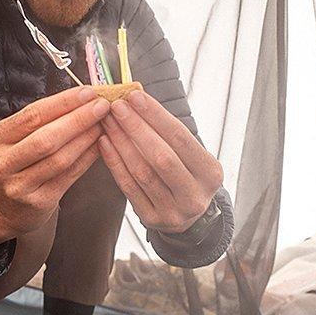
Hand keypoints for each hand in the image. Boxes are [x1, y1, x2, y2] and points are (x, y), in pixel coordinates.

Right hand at [0, 86, 109, 251]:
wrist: (6, 209)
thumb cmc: (18, 166)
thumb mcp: (18, 140)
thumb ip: (44, 121)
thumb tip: (82, 98)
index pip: (32, 115)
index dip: (63, 102)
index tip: (87, 92)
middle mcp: (4, 163)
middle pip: (46, 138)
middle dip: (78, 119)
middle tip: (101, 106)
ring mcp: (19, 186)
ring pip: (59, 159)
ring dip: (86, 138)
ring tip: (103, 124)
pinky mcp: (38, 203)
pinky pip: (69, 176)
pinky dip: (87, 158)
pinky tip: (99, 146)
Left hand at [98, 89, 222, 233]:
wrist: (188, 216)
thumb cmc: (187, 175)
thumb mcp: (192, 156)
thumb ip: (169, 133)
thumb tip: (137, 99)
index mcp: (210, 173)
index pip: (180, 138)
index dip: (155, 115)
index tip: (135, 96)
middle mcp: (194, 195)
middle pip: (160, 156)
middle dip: (136, 128)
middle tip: (117, 106)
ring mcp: (173, 211)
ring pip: (142, 172)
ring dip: (121, 142)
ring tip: (108, 121)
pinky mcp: (151, 219)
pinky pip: (128, 187)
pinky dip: (114, 162)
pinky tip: (105, 143)